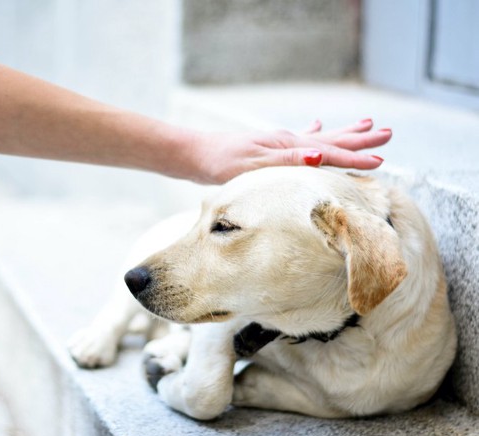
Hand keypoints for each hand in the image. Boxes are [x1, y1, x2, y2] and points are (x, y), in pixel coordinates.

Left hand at [188, 119, 391, 183]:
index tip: (381, 161)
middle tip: (387, 132)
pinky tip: (318, 126)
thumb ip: (287, 161)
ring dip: (343, 134)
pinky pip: (300, 141)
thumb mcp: (254, 164)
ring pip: (321, 138)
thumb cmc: (222, 163)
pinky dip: (314, 135)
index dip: (355, 159)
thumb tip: (319, 155)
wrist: (196, 156)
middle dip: (359, 139)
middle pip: (332, 139)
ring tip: (365, 124)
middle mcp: (288, 142)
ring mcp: (279, 143)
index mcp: (288, 146)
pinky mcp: (269, 149)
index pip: (329, 153)